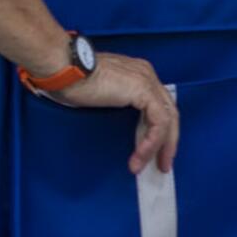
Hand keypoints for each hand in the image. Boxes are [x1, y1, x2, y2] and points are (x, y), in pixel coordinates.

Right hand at [49, 51, 179, 174]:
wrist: (67, 71)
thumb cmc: (74, 81)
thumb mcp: (102, 96)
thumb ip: (118, 105)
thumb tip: (123, 129)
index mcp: (138, 73)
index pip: (159, 105)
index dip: (159, 130)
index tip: (152, 151)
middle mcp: (147, 74)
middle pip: (169, 112)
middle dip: (167, 142)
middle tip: (161, 164)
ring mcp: (147, 81)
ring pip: (167, 120)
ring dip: (159, 147)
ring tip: (144, 165)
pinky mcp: (144, 90)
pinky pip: (158, 123)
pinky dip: (151, 142)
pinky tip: (140, 155)